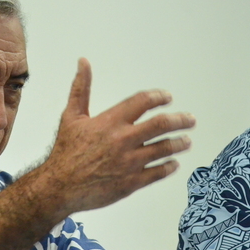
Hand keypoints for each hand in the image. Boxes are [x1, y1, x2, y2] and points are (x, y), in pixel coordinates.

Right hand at [43, 58, 195, 212]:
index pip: (142, 102)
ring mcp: (129, 162)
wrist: (59, 186)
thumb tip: (83, 62)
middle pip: (161, 124)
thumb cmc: (65, 152)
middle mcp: (123, 140)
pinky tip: (174, 164)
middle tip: (190, 120)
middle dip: (180, 120)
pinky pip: (157, 173)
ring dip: (179, 144)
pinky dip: (169, 167)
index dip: (159, 97)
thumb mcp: (71, 116)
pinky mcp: (131, 183)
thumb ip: (81, 88)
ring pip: (164, 149)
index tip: (167, 98)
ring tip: (186, 141)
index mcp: (111, 121)